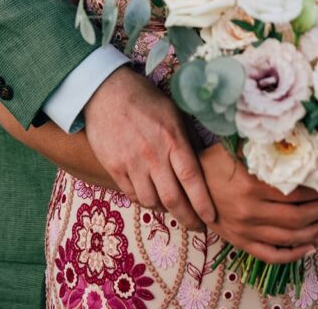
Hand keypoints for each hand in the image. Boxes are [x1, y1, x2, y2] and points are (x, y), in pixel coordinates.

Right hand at [84, 67, 215, 229]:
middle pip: (173, 199)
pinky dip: (144, 200)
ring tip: (172, 208)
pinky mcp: (114, 167)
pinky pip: (132, 195)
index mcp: (172, 139)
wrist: (105, 91)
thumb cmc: (144, 99)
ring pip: (152, 201)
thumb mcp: (173, 111)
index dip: (202, 203)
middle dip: (187, 218)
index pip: (192, 179)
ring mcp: (132, 163)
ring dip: (164, 209)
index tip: (211, 218)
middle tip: (196, 226)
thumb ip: (186, 138)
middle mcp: (153, 155)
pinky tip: (150, 196)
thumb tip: (202, 160)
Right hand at [199, 144, 317, 264]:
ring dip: (315, 232)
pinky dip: (294, 255)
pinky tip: (309, 246)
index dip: (317, 190)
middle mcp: (250, 212)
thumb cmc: (212, 160)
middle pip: (297, 217)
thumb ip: (261, 145)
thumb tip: (293, 132)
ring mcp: (245, 230)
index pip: (294, 192)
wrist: (185, 184)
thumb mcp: (234, 147)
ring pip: (289, 238)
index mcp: (250, 186)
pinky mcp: (241, 242)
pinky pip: (272, 255)